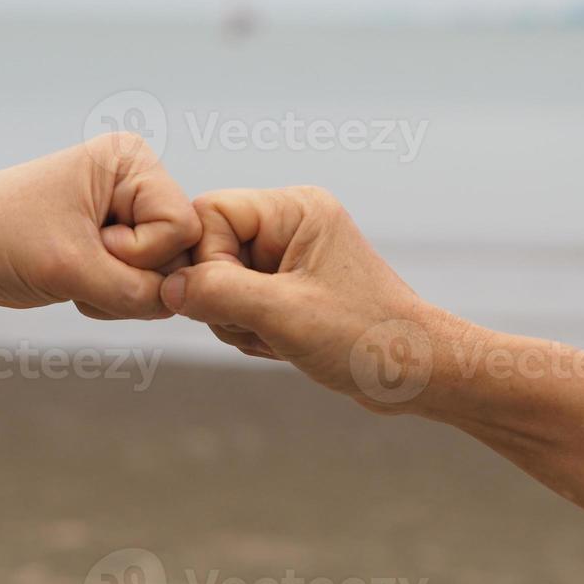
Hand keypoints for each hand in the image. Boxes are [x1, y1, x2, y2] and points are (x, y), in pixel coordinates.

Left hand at [0, 134, 200, 319]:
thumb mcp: (72, 268)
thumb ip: (138, 292)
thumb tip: (179, 304)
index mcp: (131, 160)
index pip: (182, 225)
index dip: (140, 251)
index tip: (88, 240)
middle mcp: (138, 179)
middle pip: (179, 251)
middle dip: (130, 274)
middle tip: (79, 262)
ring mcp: (129, 212)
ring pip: (164, 275)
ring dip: (120, 290)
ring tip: (73, 271)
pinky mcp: (119, 241)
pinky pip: (144, 285)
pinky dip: (113, 296)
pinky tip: (77, 281)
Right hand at [158, 187, 454, 411]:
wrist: (416, 374)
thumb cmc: (365, 338)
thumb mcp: (283, 315)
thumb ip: (219, 293)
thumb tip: (166, 287)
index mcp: (296, 210)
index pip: (210, 213)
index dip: (204, 260)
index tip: (224, 299)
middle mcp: (292, 224)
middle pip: (210, 249)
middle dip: (222, 297)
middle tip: (262, 326)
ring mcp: (291, 257)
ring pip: (220, 282)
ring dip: (237, 320)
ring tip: (279, 339)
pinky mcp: (290, 288)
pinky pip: (240, 304)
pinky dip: (251, 331)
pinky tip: (282, 347)